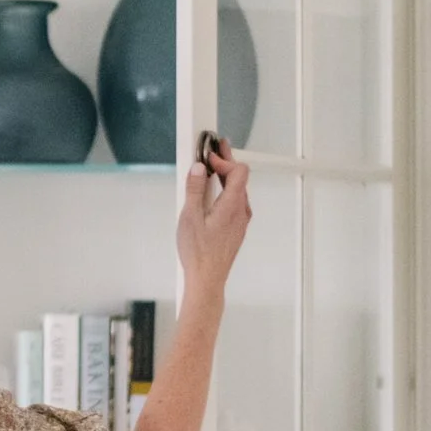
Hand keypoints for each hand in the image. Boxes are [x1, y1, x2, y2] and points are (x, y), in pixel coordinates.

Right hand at [176, 144, 251, 299]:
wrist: (207, 279)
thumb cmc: (199, 253)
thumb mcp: (189, 216)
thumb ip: (194, 189)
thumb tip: (198, 169)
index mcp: (232, 205)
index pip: (239, 171)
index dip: (224, 159)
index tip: (208, 156)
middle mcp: (241, 212)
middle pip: (240, 179)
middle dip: (226, 162)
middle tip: (215, 150)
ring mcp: (240, 222)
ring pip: (239, 191)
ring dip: (226, 178)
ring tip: (211, 171)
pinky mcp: (236, 230)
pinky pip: (236, 203)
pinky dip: (226, 192)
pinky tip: (213, 196)